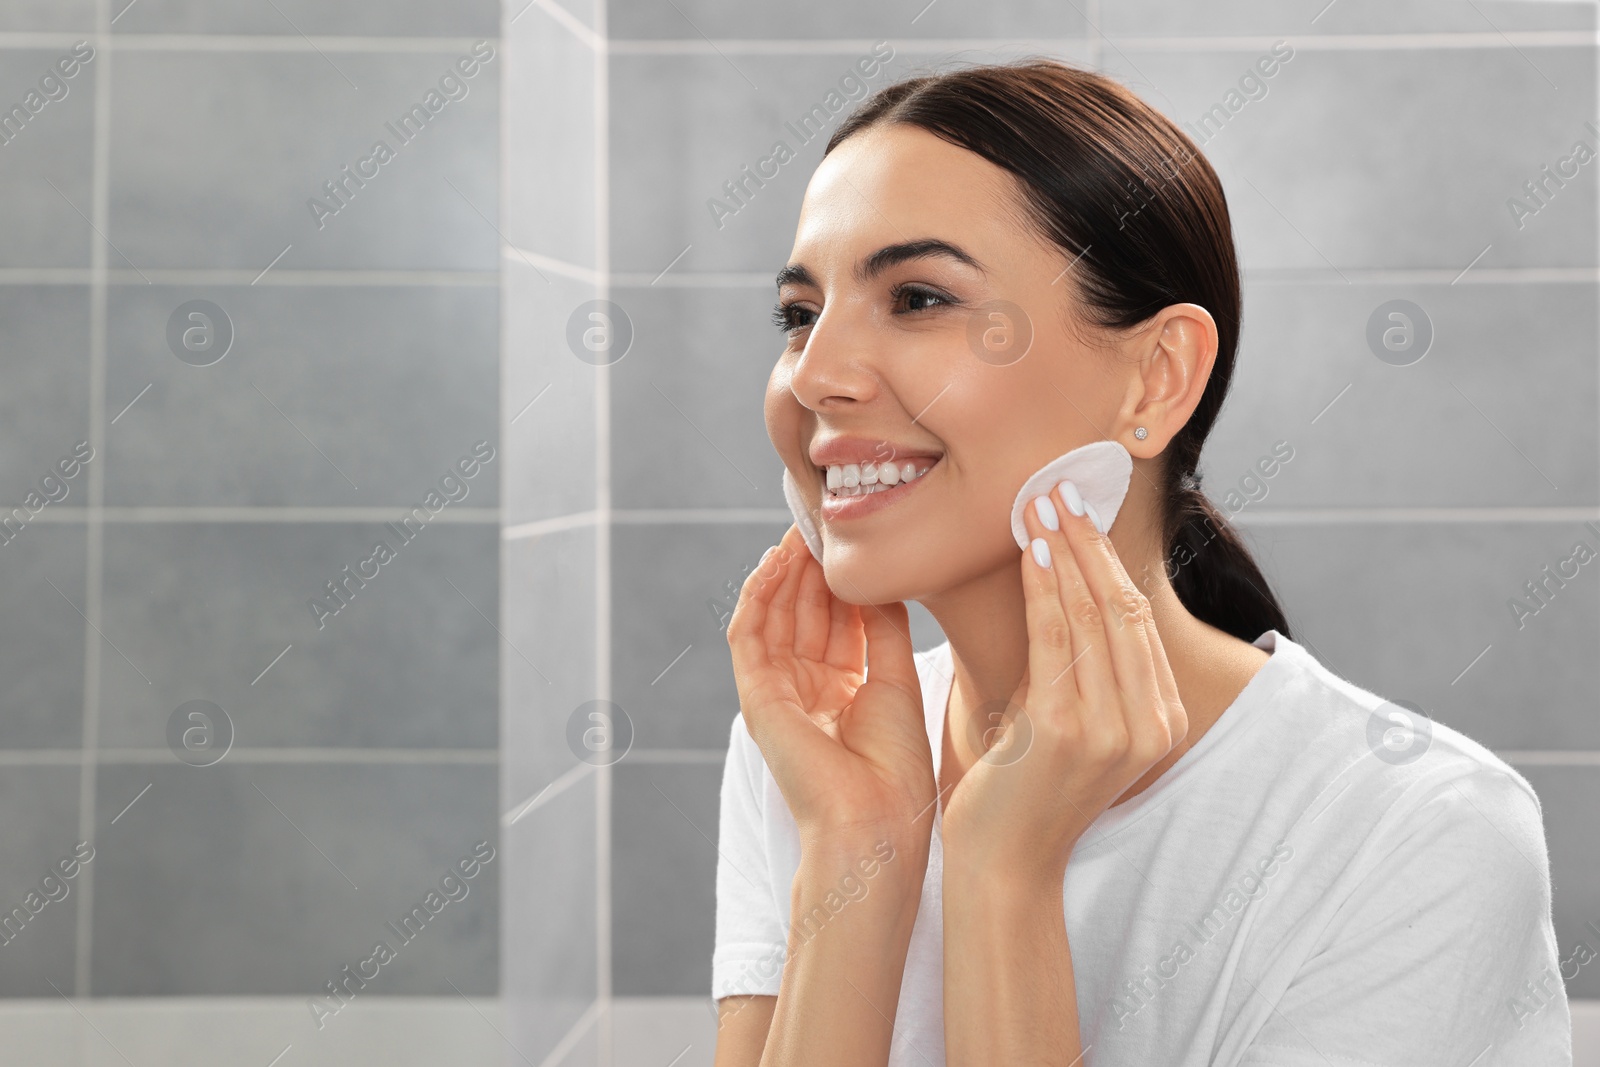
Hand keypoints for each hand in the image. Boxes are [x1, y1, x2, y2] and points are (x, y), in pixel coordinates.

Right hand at [726, 524, 936, 856]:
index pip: (836, 620)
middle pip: (804, 612)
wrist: (875, 824)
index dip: (843, 578)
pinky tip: (777, 562)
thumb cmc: (895, 770)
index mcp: (842, 692)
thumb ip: (884, 629)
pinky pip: (749, 635)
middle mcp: (807, 689)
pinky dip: (759, 595)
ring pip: (774, 616)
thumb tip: (878, 580)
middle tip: (825, 518)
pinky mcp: (757, 698)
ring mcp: (779, 693)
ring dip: (786, 571)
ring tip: (802, 529)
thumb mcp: (896, 682)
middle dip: (813, 566)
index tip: (856, 538)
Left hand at [941, 484, 1187, 883]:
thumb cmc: (1028, 790)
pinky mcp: (1069, 728)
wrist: (1005, 863)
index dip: (1107, 558)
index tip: (1080, 510)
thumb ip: (1085, 671)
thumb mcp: (1074, 724)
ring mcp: (1115, 726)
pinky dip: (1043, 583)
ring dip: (1064, 549)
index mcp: (1163, 721)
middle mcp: (1151, 723)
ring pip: (1093, 612)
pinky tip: (1029, 547)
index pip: (1138, 618)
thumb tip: (1067, 591)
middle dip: (1088, 539)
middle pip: (1122, 606)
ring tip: (1039, 502)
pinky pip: (1057, 635)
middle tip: (1058, 486)